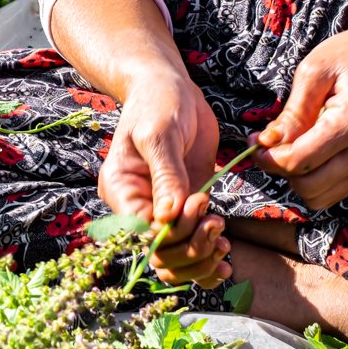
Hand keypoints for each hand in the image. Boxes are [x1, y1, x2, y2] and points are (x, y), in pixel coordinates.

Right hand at [98, 71, 227, 287]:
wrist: (172, 89)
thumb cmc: (158, 103)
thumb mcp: (159, 134)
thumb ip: (166, 175)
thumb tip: (168, 216)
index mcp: (120, 190)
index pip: (141, 231)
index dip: (172, 231)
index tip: (198, 203)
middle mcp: (138, 206)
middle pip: (159, 252)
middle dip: (191, 246)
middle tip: (216, 221)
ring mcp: (162, 210)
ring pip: (175, 259)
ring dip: (201, 256)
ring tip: (223, 237)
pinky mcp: (185, 208)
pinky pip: (192, 245)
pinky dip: (209, 256)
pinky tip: (226, 251)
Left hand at [254, 23, 347, 209]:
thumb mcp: (315, 70)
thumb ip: (291, 112)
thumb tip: (267, 143)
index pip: (299, 162)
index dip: (268, 158)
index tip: (255, 141)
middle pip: (309, 188)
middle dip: (282, 170)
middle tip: (271, 144)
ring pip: (320, 197)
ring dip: (298, 178)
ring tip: (293, 146)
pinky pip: (334, 191)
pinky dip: (315, 178)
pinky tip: (311, 151)